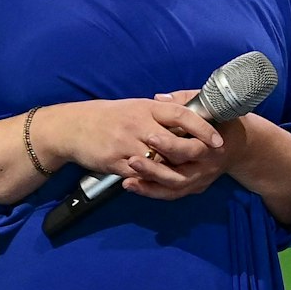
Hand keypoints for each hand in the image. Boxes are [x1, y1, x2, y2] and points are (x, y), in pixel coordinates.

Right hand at [36, 96, 223, 180]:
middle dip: (194, 153)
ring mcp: (126, 144)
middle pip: (174, 142)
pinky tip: (163, 182)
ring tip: (191, 174)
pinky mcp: (115, 161)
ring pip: (159, 161)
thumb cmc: (107, 117)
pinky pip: (140, 174)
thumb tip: (186, 115)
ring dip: (175, 169)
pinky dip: (152, 179)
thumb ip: (158, 112)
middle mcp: (138, 124)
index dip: (202, 127)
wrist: (72, 127)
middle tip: (210, 160)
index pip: (182, 115)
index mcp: (146, 108)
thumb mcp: (135, 107)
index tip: (218, 139)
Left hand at [123, 91, 232, 199]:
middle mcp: (206, 167)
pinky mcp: (192, 188)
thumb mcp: (210, 106)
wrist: (238, 146)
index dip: (171, 145)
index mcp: (211, 147)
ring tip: (128, 179)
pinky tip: (132, 185)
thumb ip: (185, 100)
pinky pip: (170, 194)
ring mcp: (199, 181)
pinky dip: (151, 191)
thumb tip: (160, 98)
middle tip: (133, 160)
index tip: (151, 137)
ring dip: (150, 184)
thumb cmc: (221, 121)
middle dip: (155, 169)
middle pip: (180, 174)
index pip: (191, 149)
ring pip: (173, 188)